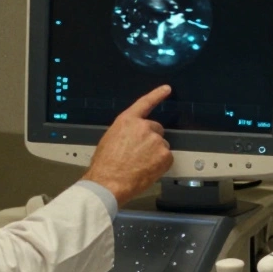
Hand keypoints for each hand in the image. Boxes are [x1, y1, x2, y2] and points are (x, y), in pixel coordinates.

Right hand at [82, 85, 172, 204]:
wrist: (109, 182)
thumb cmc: (105, 165)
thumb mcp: (110, 139)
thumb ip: (125, 132)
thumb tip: (132, 137)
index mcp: (127, 121)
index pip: (145, 103)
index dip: (157, 95)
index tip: (167, 89)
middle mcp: (144, 127)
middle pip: (156, 129)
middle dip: (151, 140)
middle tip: (140, 154)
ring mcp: (156, 141)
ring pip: (161, 145)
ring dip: (155, 153)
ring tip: (140, 165)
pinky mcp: (165, 155)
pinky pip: (167, 158)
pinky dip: (160, 165)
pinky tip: (147, 170)